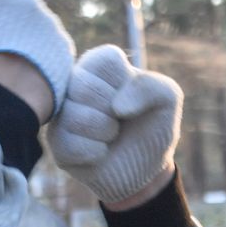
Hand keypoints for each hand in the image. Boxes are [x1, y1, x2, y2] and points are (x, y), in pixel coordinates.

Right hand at [0, 0, 73, 108]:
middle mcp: (29, 3)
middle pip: (17, 19)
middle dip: (8, 37)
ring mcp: (51, 27)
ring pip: (37, 38)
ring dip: (28, 51)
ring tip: (12, 76)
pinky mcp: (66, 52)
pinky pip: (52, 58)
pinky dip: (42, 68)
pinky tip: (27, 82)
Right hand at [48, 44, 182, 204]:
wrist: (147, 166)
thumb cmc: (153, 125)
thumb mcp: (167, 99)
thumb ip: (150, 86)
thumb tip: (117, 107)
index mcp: (98, 65)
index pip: (104, 60)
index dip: (125, 83)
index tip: (130, 96)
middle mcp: (74, 85)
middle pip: (82, 86)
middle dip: (112, 110)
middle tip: (120, 120)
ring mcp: (62, 114)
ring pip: (74, 116)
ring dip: (105, 131)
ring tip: (111, 135)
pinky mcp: (58, 144)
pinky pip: (68, 145)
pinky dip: (95, 153)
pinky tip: (102, 153)